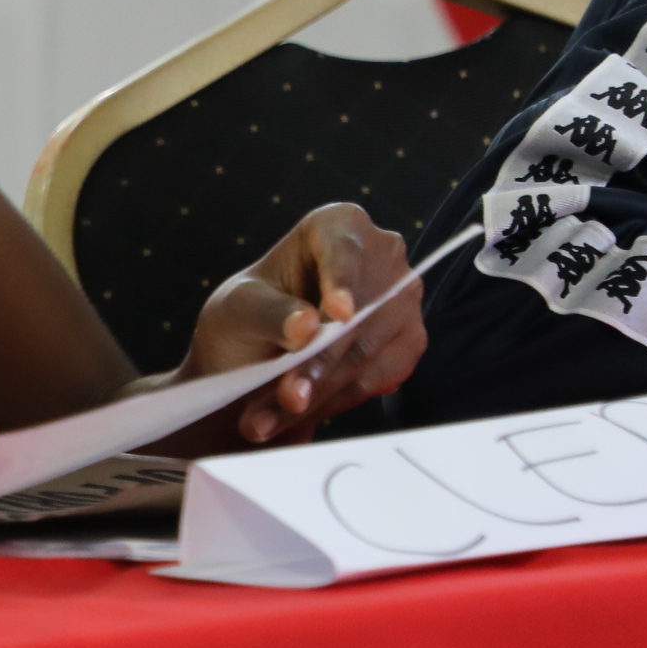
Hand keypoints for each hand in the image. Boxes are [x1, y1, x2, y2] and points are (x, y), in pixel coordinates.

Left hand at [178, 204, 421, 446]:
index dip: (342, 281)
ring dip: (316, 395)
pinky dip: (333, 403)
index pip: (344, 250)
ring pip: (366, 355)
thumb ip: (269, 314)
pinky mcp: (408, 345)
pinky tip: (295, 415)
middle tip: (283, 400)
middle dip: (316, 366)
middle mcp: (382, 256)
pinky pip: (376, 380)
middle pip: (358, 316)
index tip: (337, 314)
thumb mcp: (238, 308)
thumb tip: (306, 326)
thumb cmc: (246, 315)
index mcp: (337, 225)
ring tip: (263, 422)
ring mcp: (402, 301)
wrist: (252, 354)